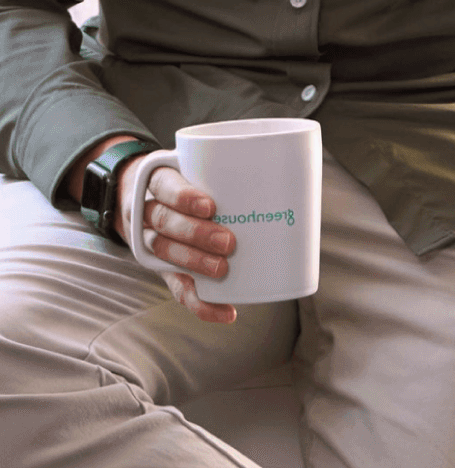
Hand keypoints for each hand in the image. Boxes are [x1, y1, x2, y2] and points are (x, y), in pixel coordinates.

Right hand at [115, 154, 237, 324]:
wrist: (143, 197)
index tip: (211, 207)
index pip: (165, 186)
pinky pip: (176, 287)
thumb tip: (287, 178)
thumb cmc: (187, 181)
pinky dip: (199, 302)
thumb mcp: (195, 167)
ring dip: (194, 263)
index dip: (184, 197)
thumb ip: (225, 172)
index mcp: (159, 181)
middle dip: (196, 234)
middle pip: (165, 222)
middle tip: (227, 242)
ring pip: (164, 251)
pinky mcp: (162, 269)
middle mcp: (149, 211)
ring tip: (222, 270)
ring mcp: (151, 240)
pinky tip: (225, 311)